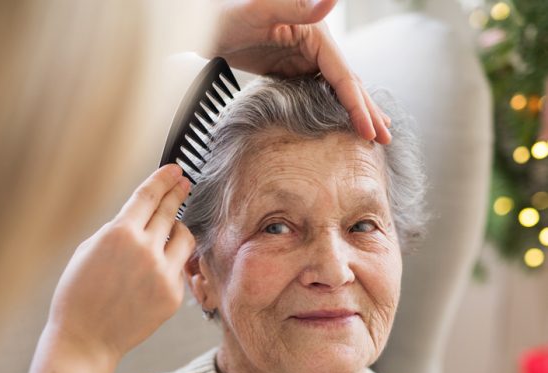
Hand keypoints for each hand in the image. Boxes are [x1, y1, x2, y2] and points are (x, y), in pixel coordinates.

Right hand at [46, 164, 193, 372]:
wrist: (86, 338)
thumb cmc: (79, 296)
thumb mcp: (89, 250)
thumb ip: (118, 230)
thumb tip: (141, 218)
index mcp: (119, 234)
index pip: (149, 196)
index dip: (164, 179)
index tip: (174, 170)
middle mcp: (146, 250)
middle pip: (170, 211)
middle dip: (178, 193)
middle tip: (184, 183)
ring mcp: (163, 274)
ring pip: (184, 238)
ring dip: (178, 229)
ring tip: (170, 230)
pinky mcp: (173, 295)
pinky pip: (179, 268)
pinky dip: (170, 263)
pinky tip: (154, 270)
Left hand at [207, 0, 390, 143]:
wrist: (208, 21)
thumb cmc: (230, 11)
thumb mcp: (262, 8)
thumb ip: (298, 6)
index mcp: (317, 35)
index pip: (344, 77)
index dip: (358, 106)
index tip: (370, 132)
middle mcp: (317, 46)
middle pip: (349, 84)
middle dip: (368, 112)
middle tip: (386, 138)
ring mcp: (305, 58)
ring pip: (338, 89)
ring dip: (357, 111)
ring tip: (374, 131)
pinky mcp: (293, 68)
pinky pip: (320, 92)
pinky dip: (335, 108)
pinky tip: (342, 120)